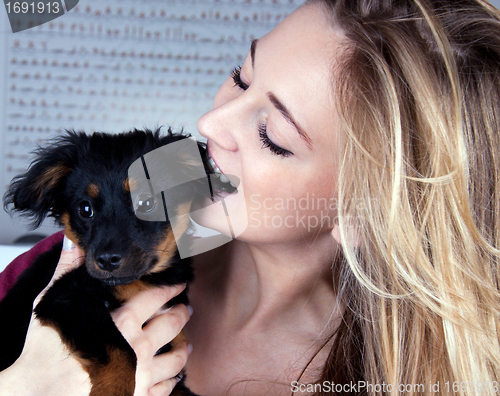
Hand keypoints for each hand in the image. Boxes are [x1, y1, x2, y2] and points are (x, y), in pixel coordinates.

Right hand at [0, 236, 191, 395]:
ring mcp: (139, 377)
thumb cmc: (41, 354)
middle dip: (182, 315)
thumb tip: (72, 244)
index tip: (180, 285)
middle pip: (171, 326)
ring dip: (182, 351)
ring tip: (187, 346)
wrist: (34, 395)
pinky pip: (164, 391)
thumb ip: (66, 272)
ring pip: (174, 360)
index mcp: (121, 323)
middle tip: (188, 310)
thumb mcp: (51, 305)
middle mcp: (136, 348)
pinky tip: (174, 378)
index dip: (170, 290)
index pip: (155, 299)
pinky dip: (172, 382)